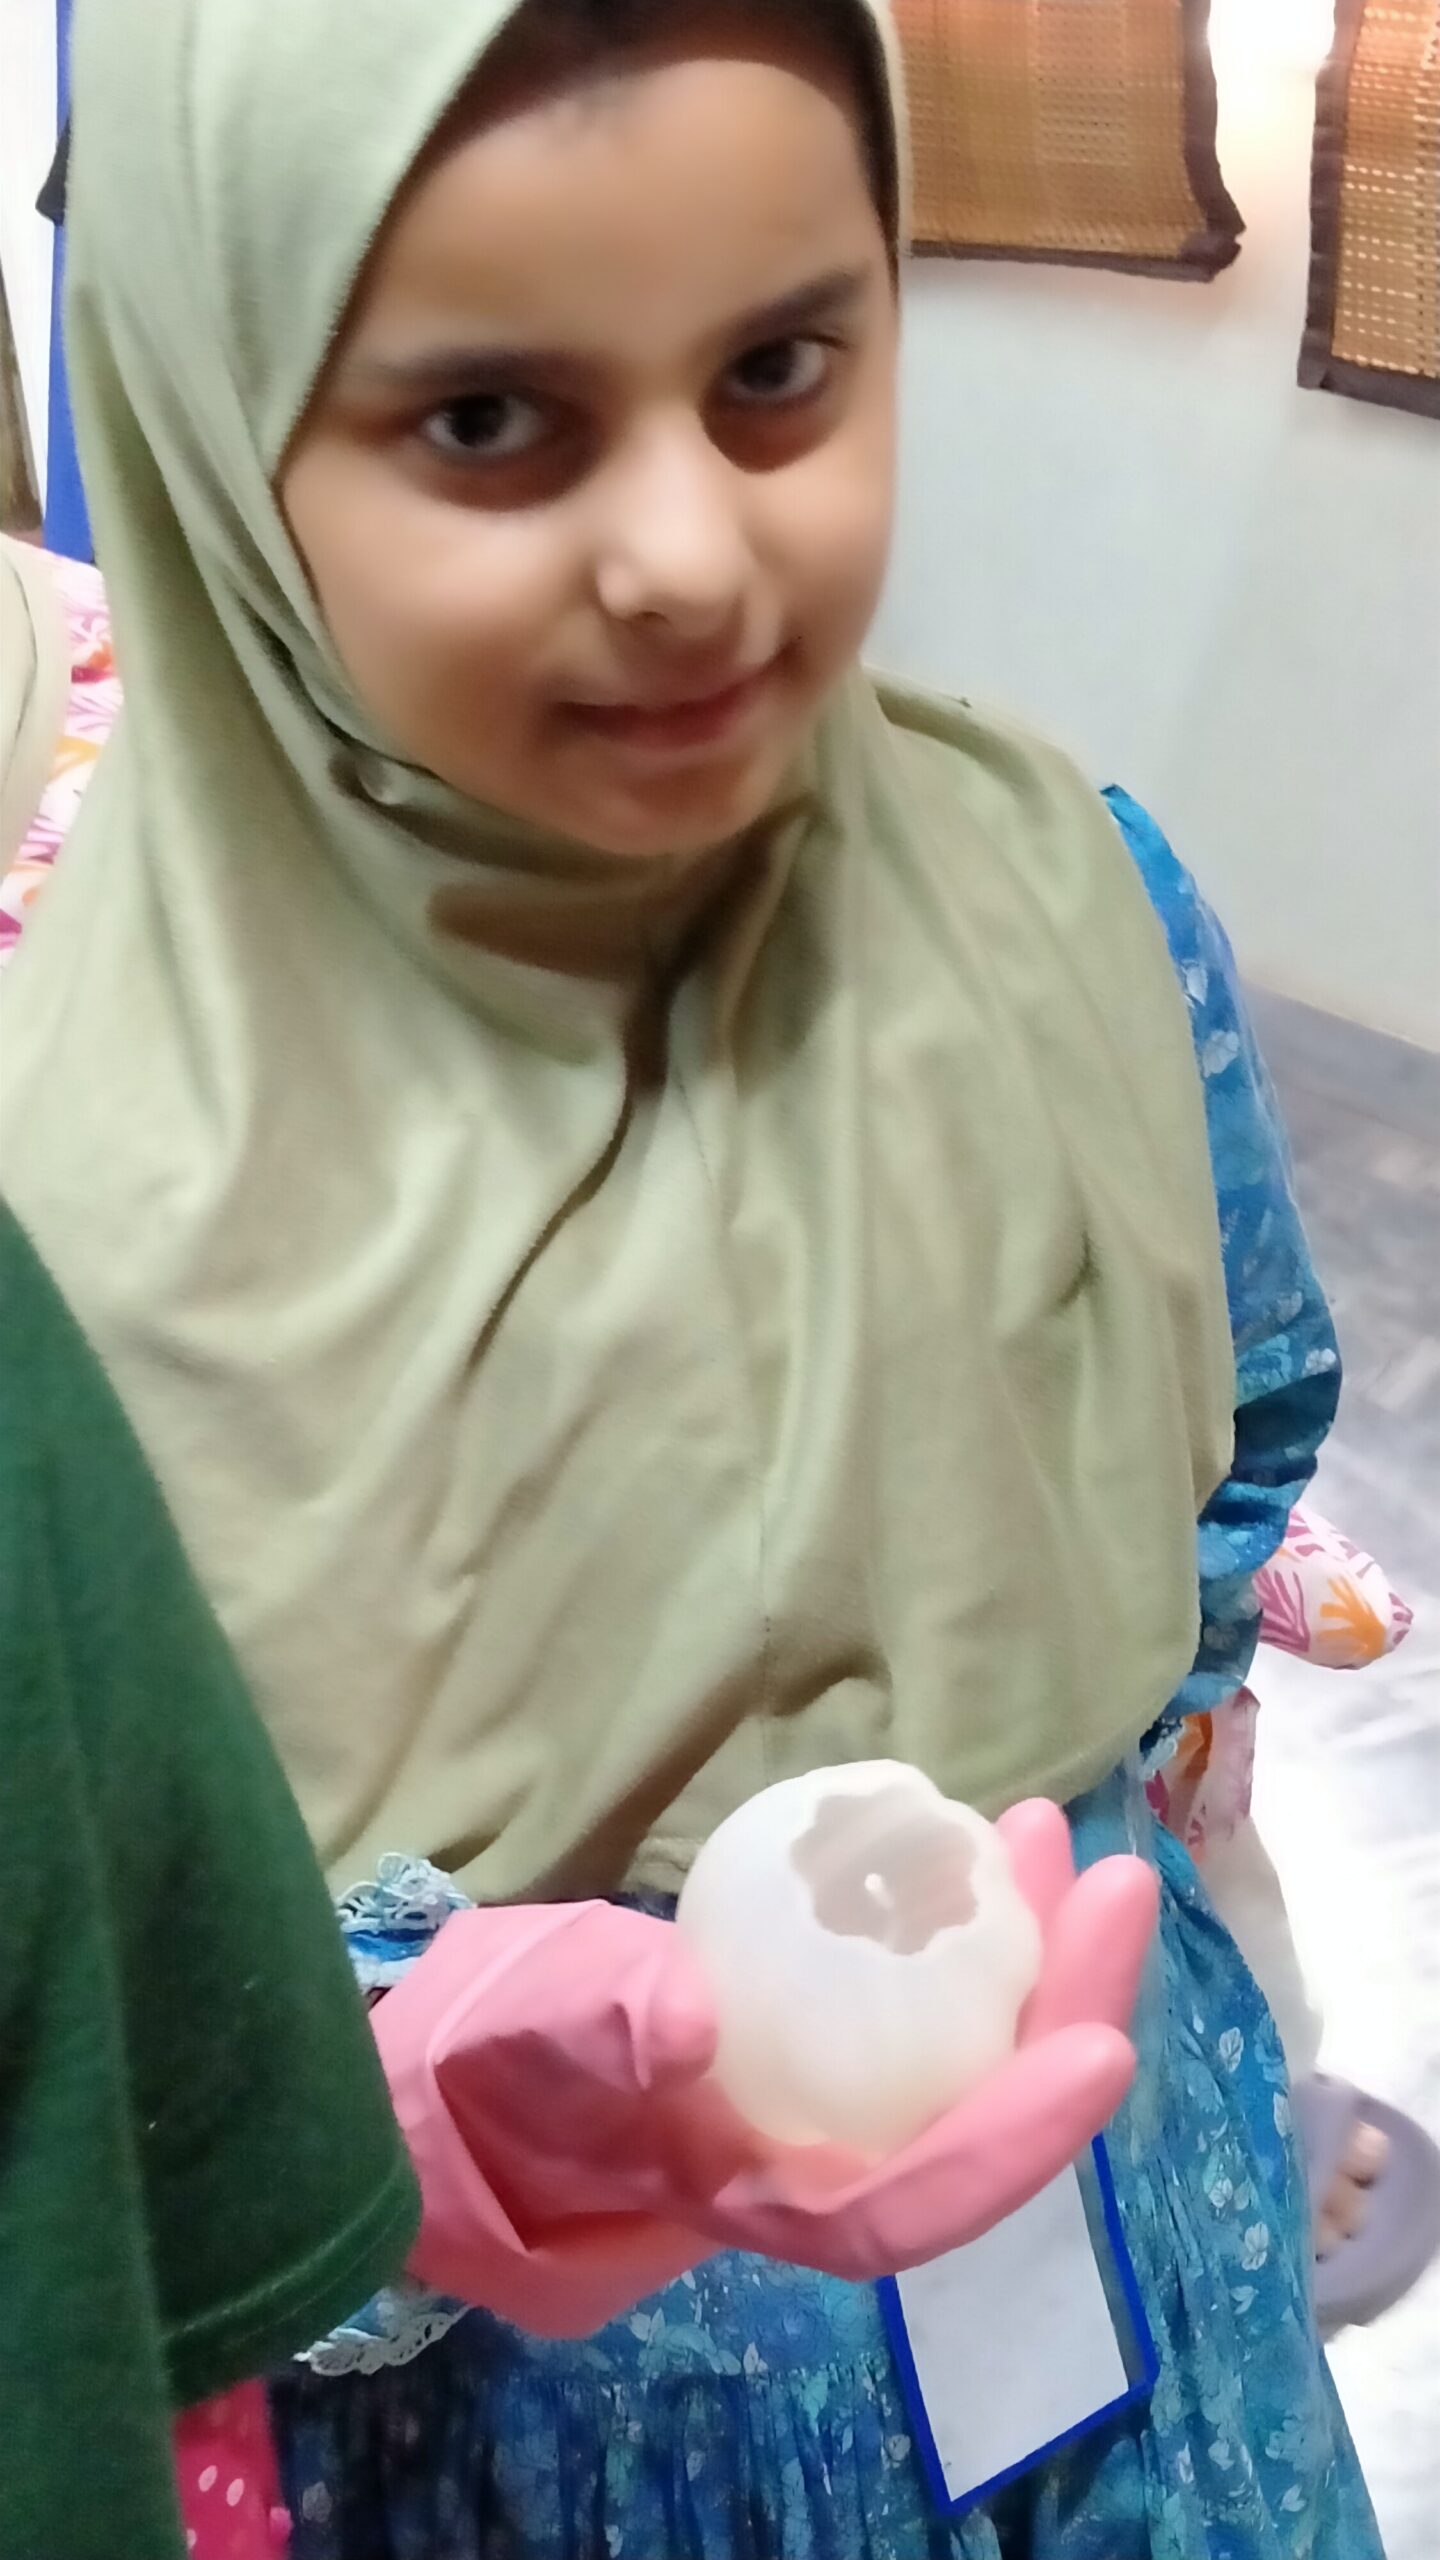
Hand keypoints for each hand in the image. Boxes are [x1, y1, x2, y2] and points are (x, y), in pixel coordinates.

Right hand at [373, 1799, 1156, 2334]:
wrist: (467, 2073)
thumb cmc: (492, 2062)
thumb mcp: (528, 2035)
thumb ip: (600, 2026)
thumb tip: (694, 2017)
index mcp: (756, 2196)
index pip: (906, 2204)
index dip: (1010, 2141)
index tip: (1098, 2047)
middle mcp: (818, 2163)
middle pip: (971, 2116)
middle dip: (1063, 2008)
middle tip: (1116, 1884)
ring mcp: (828, 2097)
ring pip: (963, 2050)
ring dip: (1031, 1953)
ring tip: (1061, 1838)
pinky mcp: (826, 2032)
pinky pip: (923, 1995)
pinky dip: (965, 1923)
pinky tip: (986, 1844)